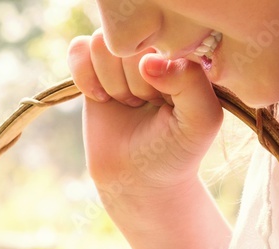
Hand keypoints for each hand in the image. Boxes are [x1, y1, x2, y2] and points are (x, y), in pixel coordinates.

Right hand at [67, 29, 223, 206]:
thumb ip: (191, 82)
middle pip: (126, 41)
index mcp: (182, 49)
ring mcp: (121, 56)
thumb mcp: (200, 121)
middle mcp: (152, 45)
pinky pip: (78, 50)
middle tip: (145, 106)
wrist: (141, 181)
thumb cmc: (175, 151)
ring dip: (111, 82)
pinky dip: (85, 77)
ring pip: (100, 44)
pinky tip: (101, 99)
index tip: (165, 103)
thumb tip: (148, 60)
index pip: (159, 36)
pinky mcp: (94, 69)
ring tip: (128, 103)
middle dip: (133, 83)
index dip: (155, 76)